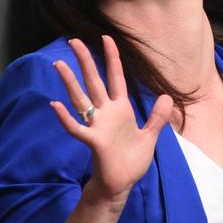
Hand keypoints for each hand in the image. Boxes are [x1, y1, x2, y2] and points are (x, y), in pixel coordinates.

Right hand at [50, 36, 172, 206]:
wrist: (122, 185)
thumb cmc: (131, 161)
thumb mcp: (150, 136)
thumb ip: (157, 117)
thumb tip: (166, 96)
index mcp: (121, 109)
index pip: (115, 77)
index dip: (112, 58)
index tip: (106, 38)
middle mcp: (106, 113)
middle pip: (94, 82)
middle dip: (85, 61)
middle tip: (73, 40)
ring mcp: (98, 126)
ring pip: (81, 99)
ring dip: (70, 82)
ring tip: (59, 64)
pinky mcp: (94, 142)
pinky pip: (77, 128)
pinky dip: (66, 118)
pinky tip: (55, 105)